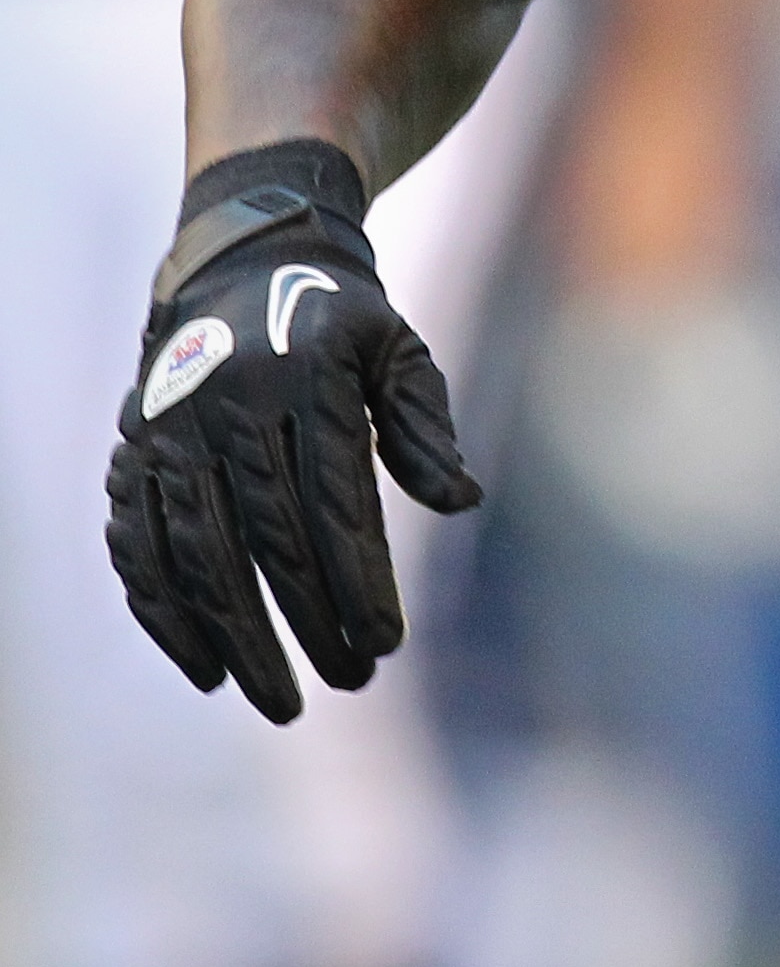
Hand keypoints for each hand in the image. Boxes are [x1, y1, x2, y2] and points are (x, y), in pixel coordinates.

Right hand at [106, 143, 478, 723]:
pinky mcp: (130, 458)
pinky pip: (137, 549)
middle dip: (308, 620)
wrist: (242, 267)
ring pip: (196, 554)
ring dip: (235, 636)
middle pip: (266, 538)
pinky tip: (205, 671)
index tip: (385, 642)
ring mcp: (167, 434)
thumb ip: (423, 428)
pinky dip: (165, 615)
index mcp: (302, 377)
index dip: (357, 577)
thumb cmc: (340, 325)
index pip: (333, 498)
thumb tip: (462, 500)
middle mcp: (224, 406)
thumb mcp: (397, 352)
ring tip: (280, 699)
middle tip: (351, 682)